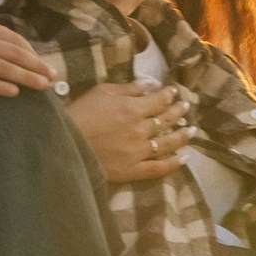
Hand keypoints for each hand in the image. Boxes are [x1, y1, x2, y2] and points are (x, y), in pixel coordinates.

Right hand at [0, 19, 53, 115]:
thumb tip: (26, 55)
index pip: (16, 40)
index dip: (34, 54)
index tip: (47, 67)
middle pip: (14, 53)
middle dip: (36, 66)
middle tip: (53, 78)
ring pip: (3, 67)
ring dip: (26, 77)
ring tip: (42, 86)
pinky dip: (0, 86)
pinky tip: (14, 92)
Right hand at [68, 80, 197, 183]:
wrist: (63, 145)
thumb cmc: (79, 114)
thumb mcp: (101, 92)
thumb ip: (128, 89)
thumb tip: (150, 85)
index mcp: (133, 109)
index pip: (159, 101)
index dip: (169, 96)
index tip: (175, 93)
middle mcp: (140, 130)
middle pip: (166, 120)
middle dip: (178, 112)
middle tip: (186, 107)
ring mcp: (138, 152)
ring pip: (167, 143)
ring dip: (182, 136)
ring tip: (192, 131)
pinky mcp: (132, 170)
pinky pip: (157, 168)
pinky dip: (172, 164)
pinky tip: (183, 159)